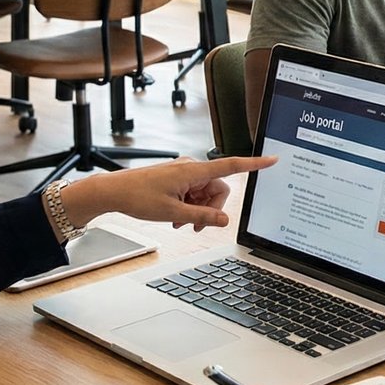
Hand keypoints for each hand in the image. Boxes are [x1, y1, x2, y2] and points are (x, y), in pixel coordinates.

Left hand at [59, 156, 276, 231]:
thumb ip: (202, 216)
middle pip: (218, 188)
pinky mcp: (177, 178)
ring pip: (205, 193)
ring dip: (198, 210)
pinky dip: (189, 206)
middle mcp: (191, 168)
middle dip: (210, 209)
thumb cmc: (137, 197)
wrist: (112, 192)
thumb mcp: (173, 213)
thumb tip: (225, 219)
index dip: (254, 164)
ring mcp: (183, 173)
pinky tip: (175, 216)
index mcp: (193, 170)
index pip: (231, 166)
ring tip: (179, 222)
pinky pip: (193, 193)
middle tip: (194, 225)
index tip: (272, 159)